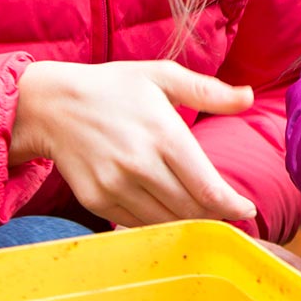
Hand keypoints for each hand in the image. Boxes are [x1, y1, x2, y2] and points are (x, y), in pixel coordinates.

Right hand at [11, 60, 259, 226]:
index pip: (209, 189)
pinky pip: (137, 223)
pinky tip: (166, 212)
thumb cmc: (113, 87)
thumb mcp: (162, 77)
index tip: (246, 211)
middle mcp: (140, 166)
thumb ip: (209, 91)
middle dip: (215, 216)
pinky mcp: (96, 200)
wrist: (51, 104)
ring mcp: (116, 186)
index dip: (233, 207)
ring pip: (166, 222)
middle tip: (227, 215)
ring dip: (188, 223)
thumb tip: (249, 97)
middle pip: (191, 210)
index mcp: (164, 136)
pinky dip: (156, 223)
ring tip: (201, 215)